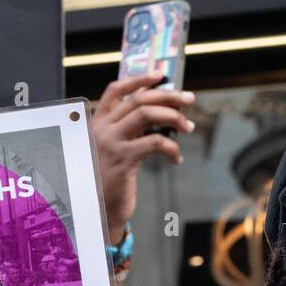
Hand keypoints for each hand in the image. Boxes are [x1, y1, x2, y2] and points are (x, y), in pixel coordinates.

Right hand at [91, 71, 195, 243]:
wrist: (97, 210)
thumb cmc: (109, 181)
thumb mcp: (113, 151)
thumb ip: (127, 132)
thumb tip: (161, 116)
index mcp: (96, 122)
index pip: (116, 90)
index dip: (140, 79)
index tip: (162, 76)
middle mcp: (101, 128)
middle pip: (139, 99)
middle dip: (168, 96)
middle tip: (189, 100)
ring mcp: (111, 143)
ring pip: (147, 114)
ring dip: (174, 117)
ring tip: (189, 127)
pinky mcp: (124, 160)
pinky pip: (156, 143)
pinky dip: (172, 148)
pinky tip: (176, 159)